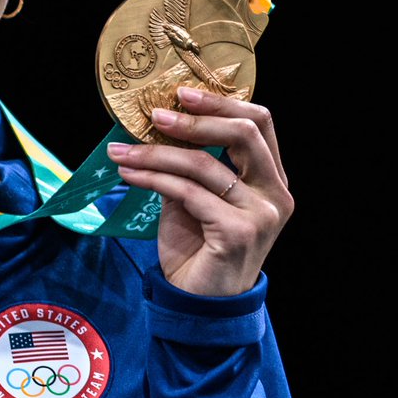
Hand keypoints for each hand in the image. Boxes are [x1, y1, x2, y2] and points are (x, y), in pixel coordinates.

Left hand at [106, 87, 293, 296]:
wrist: (200, 304)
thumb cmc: (198, 249)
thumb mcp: (194, 199)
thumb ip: (189, 165)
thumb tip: (157, 126)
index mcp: (272, 179)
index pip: (260, 123)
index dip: (221, 103)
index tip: (182, 93)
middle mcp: (276, 193)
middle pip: (244, 133)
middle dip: (194, 120)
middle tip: (154, 116)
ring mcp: (261, 214)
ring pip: (205, 164)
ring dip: (156, 154)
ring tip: (121, 151)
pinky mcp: (238, 232)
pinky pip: (188, 192)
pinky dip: (153, 179)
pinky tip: (128, 175)